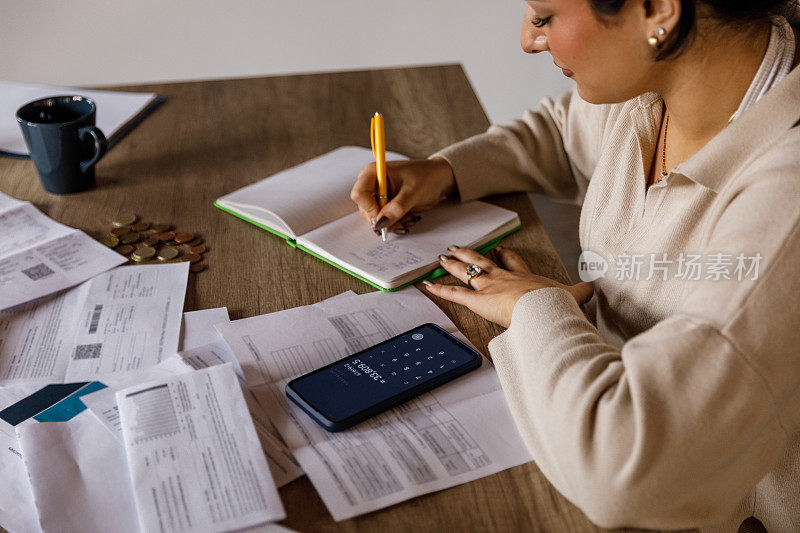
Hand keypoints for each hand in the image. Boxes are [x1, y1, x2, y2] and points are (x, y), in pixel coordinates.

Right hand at [350, 157, 456, 232]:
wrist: (438, 179)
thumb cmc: (427, 177)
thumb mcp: (414, 192)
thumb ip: (397, 207)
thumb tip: (381, 223)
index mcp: (374, 172)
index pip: (359, 194)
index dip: (370, 209)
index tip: (384, 218)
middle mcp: (372, 184)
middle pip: (365, 209)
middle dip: (384, 219)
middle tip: (404, 221)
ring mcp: (378, 196)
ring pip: (375, 218)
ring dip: (392, 223)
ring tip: (410, 218)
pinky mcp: (385, 205)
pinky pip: (384, 220)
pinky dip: (396, 223)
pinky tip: (409, 218)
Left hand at [422, 246, 593, 327]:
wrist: (545, 309)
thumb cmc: (556, 304)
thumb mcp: (574, 296)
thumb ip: (581, 292)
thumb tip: (593, 288)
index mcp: (524, 278)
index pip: (513, 263)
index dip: (506, 257)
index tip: (502, 251)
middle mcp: (503, 278)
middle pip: (482, 262)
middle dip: (469, 255)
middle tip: (458, 248)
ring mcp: (488, 287)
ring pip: (466, 272)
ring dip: (452, 265)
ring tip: (441, 258)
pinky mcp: (477, 301)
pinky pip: (454, 294)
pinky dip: (439, 289)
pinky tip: (426, 285)